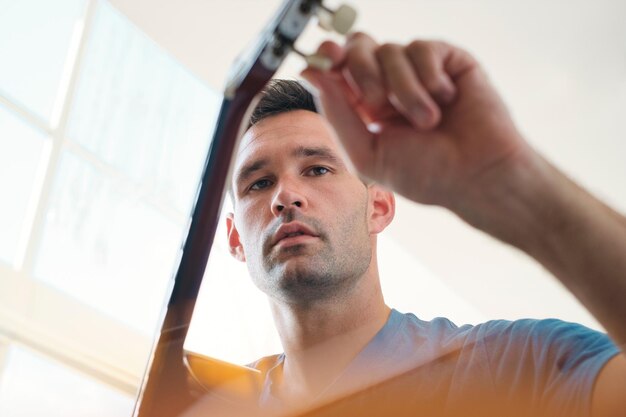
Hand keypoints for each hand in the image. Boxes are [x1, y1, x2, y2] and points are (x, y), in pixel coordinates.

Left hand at [301, 33, 533, 215]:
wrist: (477, 175)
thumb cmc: (426, 174)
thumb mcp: (367, 153)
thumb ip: (337, 114)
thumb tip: (310, 73)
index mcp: (367, 108)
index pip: (339, 69)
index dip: (328, 57)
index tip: (325, 56)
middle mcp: (390, 86)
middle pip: (358, 47)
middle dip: (360, 70)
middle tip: (375, 101)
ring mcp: (418, 72)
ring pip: (389, 50)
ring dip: (403, 89)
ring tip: (427, 121)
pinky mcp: (447, 61)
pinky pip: (421, 47)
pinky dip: (427, 76)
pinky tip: (444, 100)